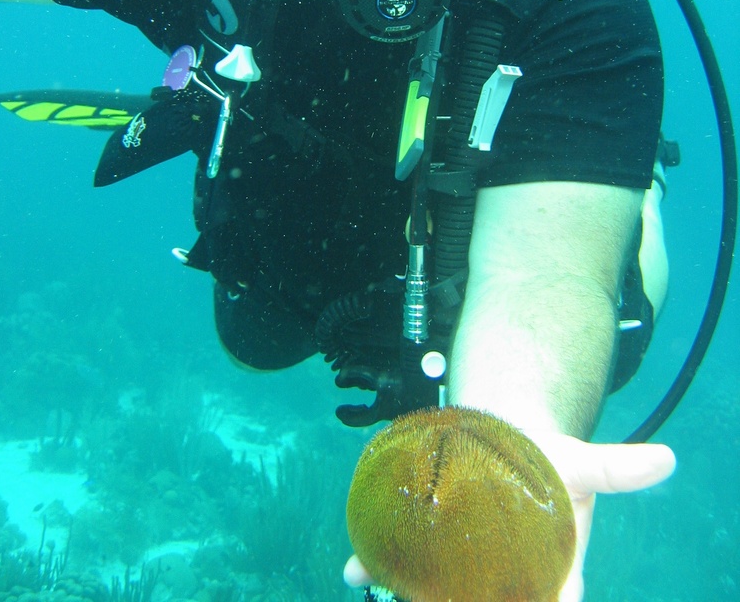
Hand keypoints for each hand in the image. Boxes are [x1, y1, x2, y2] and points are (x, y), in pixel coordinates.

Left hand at [343, 434, 675, 600]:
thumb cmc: (546, 458)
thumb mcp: (580, 462)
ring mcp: (462, 564)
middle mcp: (501, 575)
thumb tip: (665, 460)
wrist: (507, 436)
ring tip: (385, 588)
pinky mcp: (431, 545)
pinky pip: (403, 563)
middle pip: (483, 601)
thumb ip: (616, 469)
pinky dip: (378, 566)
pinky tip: (356, 565)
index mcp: (548, 567)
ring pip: (437, 592)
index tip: (540, 601)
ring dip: (411, 594)